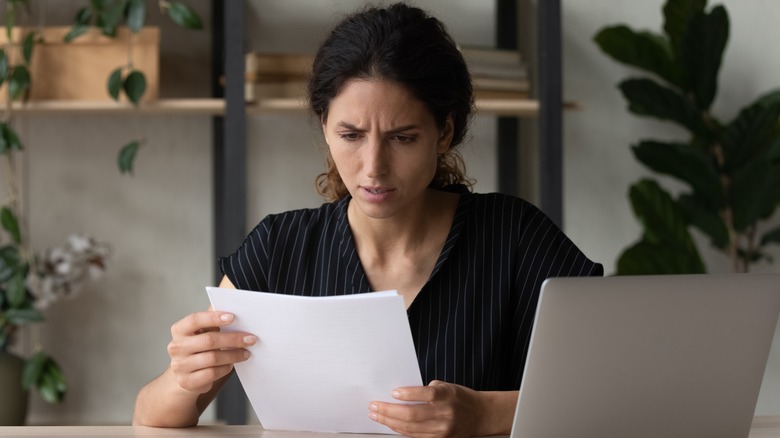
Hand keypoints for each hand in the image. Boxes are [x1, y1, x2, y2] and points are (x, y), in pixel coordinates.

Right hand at [167, 311, 255, 394]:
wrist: (184, 376)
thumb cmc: (198, 349)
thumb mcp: (201, 334)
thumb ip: (213, 323)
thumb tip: (236, 310)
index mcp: (179, 330)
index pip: (195, 320)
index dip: (214, 317)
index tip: (233, 317)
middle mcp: (176, 347)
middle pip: (209, 340)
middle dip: (233, 339)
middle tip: (250, 339)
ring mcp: (180, 365)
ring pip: (212, 358)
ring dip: (233, 355)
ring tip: (246, 353)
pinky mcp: (187, 381)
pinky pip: (211, 373)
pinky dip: (225, 368)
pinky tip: (231, 365)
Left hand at [368, 380, 483, 437]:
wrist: (479, 415)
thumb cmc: (459, 397)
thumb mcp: (446, 386)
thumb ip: (427, 390)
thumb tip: (400, 394)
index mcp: (447, 396)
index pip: (426, 395)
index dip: (408, 394)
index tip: (393, 392)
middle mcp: (445, 414)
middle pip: (413, 415)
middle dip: (389, 411)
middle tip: (374, 406)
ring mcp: (442, 430)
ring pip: (410, 428)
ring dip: (389, 422)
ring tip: (376, 415)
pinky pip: (415, 436)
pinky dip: (400, 430)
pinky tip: (390, 424)